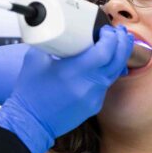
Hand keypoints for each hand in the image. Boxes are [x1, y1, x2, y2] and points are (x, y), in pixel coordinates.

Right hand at [0, 25, 132, 152]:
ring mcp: (93, 98)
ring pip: (114, 73)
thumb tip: (57, 30)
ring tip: (118, 43)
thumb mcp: (34, 60)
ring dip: (119, 56)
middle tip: (119, 32)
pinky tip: (106, 63)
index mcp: (73, 72)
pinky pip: (106, 84)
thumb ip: (48, 42)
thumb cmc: (29, 93)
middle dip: (122, 43)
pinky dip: (109, 71)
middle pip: (116, 61)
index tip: (105, 30)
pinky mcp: (94, 105)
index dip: (110, 38)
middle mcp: (88, 86)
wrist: (30, 122)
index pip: (104, 52)